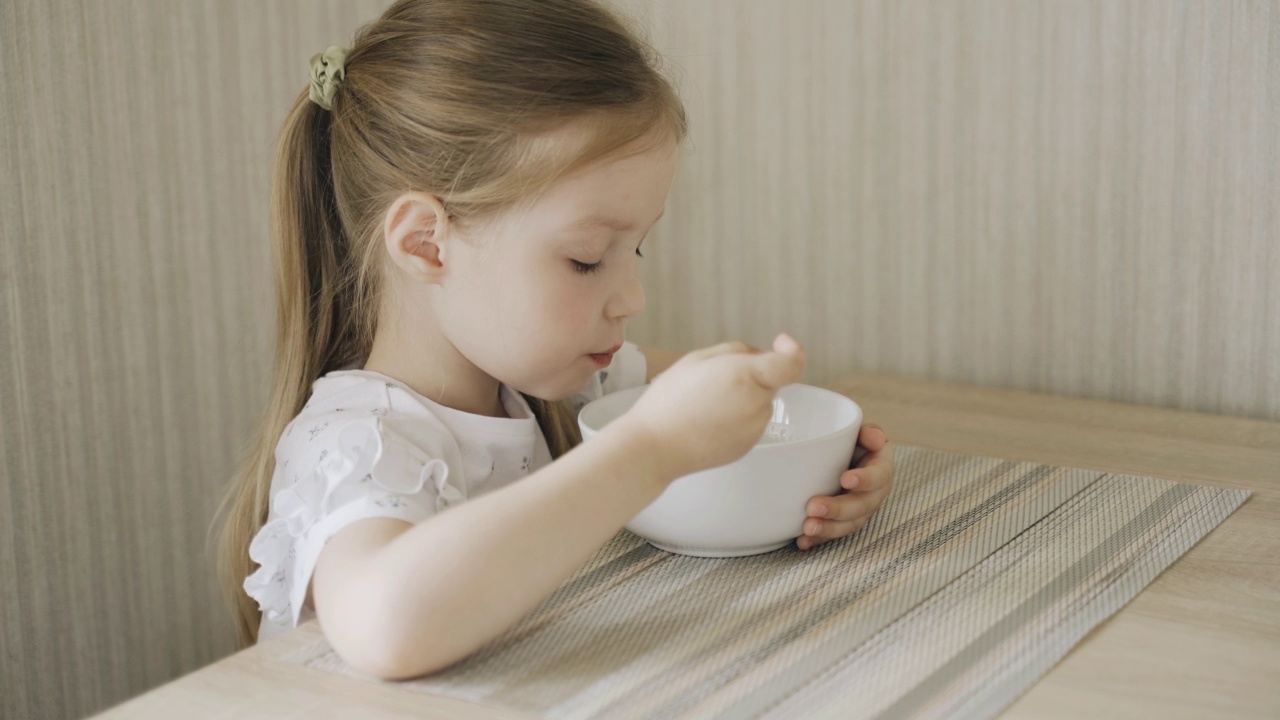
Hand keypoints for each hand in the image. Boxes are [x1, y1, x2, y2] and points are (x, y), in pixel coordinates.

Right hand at [625, 334, 805, 480]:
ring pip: (758, 403)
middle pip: (770, 382)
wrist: (655, 447)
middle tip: (714, 378)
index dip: (791, 350)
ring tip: (704, 403)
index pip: (792, 363)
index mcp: (748, 376)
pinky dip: (735, 418)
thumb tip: (756, 356)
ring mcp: (754, 429)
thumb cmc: (670, 399)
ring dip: (743, 397)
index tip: (777, 343)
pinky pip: (749, 423)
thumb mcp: (696, 358)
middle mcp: (758, 404)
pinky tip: (706, 421)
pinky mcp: (746, 448)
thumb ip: (735, 351)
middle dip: (752, 375)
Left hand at [796, 422, 894, 550]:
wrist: (844, 455)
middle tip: (814, 507)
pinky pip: (832, 534)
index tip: (846, 479)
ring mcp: (859, 511)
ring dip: (828, 529)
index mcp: (881, 468)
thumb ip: (868, 432)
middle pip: (861, 506)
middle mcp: (874, 493)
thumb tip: (875, 438)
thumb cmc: (853, 441)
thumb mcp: (861, 431)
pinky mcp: (843, 522)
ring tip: (808, 528)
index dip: (865, 479)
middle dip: (838, 509)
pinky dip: (817, 540)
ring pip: (848, 525)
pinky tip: (802, 541)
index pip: (878, 476)